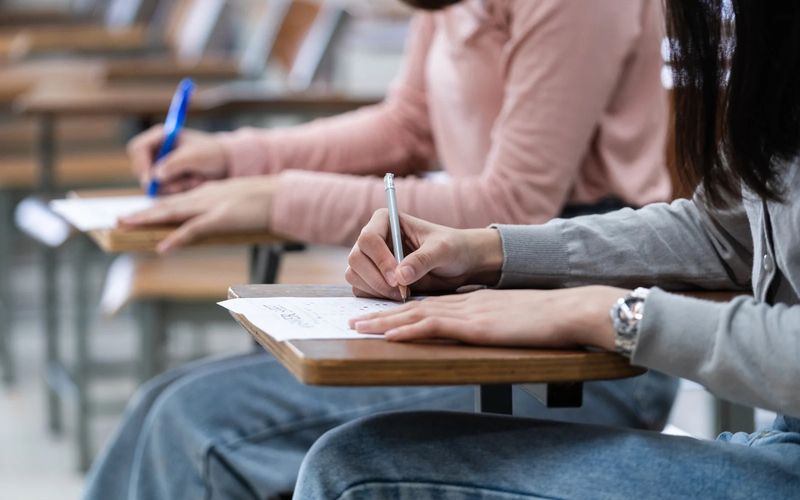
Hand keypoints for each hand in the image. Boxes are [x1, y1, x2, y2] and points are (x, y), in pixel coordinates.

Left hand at [119, 176, 277, 252]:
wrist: (282, 195)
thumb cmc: (266, 201)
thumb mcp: (239, 204)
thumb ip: (223, 210)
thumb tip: (213, 220)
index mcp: (209, 193)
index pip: (176, 201)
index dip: (155, 208)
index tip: (139, 214)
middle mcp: (204, 197)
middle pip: (167, 205)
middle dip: (142, 213)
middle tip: (118, 220)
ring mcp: (211, 206)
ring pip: (172, 212)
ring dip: (147, 220)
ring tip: (125, 225)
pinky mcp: (221, 218)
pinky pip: (193, 230)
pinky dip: (176, 239)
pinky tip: (162, 247)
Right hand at [127, 125, 228, 193]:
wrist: (227, 164)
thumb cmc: (212, 153)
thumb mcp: (195, 156)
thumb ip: (174, 164)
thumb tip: (155, 176)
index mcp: (161, 136)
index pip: (138, 149)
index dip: (141, 164)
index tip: (150, 179)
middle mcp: (157, 152)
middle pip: (140, 170)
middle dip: (159, 180)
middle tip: (180, 184)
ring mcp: (161, 167)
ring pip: (152, 184)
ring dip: (174, 186)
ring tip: (195, 179)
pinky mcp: (167, 181)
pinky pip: (163, 192)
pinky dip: (179, 191)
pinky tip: (194, 183)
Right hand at [346, 209, 502, 300]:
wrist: (458, 265)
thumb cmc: (452, 248)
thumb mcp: (442, 250)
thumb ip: (423, 260)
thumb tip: (401, 276)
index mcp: (385, 220)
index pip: (368, 238)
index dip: (380, 260)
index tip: (398, 279)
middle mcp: (373, 238)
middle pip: (356, 258)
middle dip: (376, 278)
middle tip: (400, 291)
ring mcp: (370, 258)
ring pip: (354, 275)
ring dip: (375, 289)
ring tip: (403, 294)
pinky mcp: (371, 277)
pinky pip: (360, 289)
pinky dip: (374, 296)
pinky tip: (397, 296)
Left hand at [350, 286, 626, 350]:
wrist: (565, 309)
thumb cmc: (545, 318)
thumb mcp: (509, 318)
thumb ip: (491, 322)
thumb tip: (480, 330)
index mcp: (470, 302)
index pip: (428, 305)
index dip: (400, 310)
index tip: (379, 316)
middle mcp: (463, 304)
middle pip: (414, 307)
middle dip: (382, 314)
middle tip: (355, 320)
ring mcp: (467, 312)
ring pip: (416, 315)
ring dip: (385, 321)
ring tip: (360, 327)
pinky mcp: (474, 325)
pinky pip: (433, 326)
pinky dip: (408, 330)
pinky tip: (390, 335)